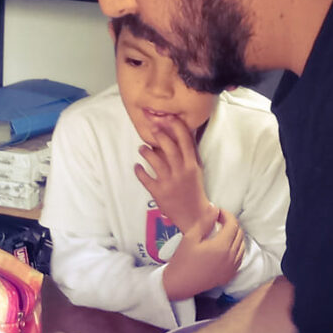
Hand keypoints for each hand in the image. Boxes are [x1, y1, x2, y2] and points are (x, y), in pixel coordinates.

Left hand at [134, 115, 215, 236]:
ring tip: (141, 148)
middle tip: (151, 127)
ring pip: (155, 160)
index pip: (185, 142)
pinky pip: (145, 178)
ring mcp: (169, 182)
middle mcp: (181, 171)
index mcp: (192, 165)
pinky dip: (139, 171)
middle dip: (159, 135)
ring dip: (146, 151)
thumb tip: (184, 133)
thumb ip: (189, 154)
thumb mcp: (196, 170)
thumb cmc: (194, 189)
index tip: (168, 117)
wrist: (195, 215)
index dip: (176, 127)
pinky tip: (137, 166)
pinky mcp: (159, 192)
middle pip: (169, 148)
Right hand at [161, 208, 243, 301]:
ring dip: (235, 236)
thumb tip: (214, 208)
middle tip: (219, 221)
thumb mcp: (190, 238)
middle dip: (231, 224)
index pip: (233, 224)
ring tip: (222, 233)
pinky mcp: (230, 275)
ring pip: (242, 246)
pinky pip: (239, 258)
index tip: (218, 213)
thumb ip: (205, 222)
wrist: (179, 283)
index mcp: (221, 246)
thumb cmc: (182, 260)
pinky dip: (236, 249)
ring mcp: (232, 267)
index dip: (227, 215)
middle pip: (239, 234)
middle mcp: (230, 257)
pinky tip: (226, 247)